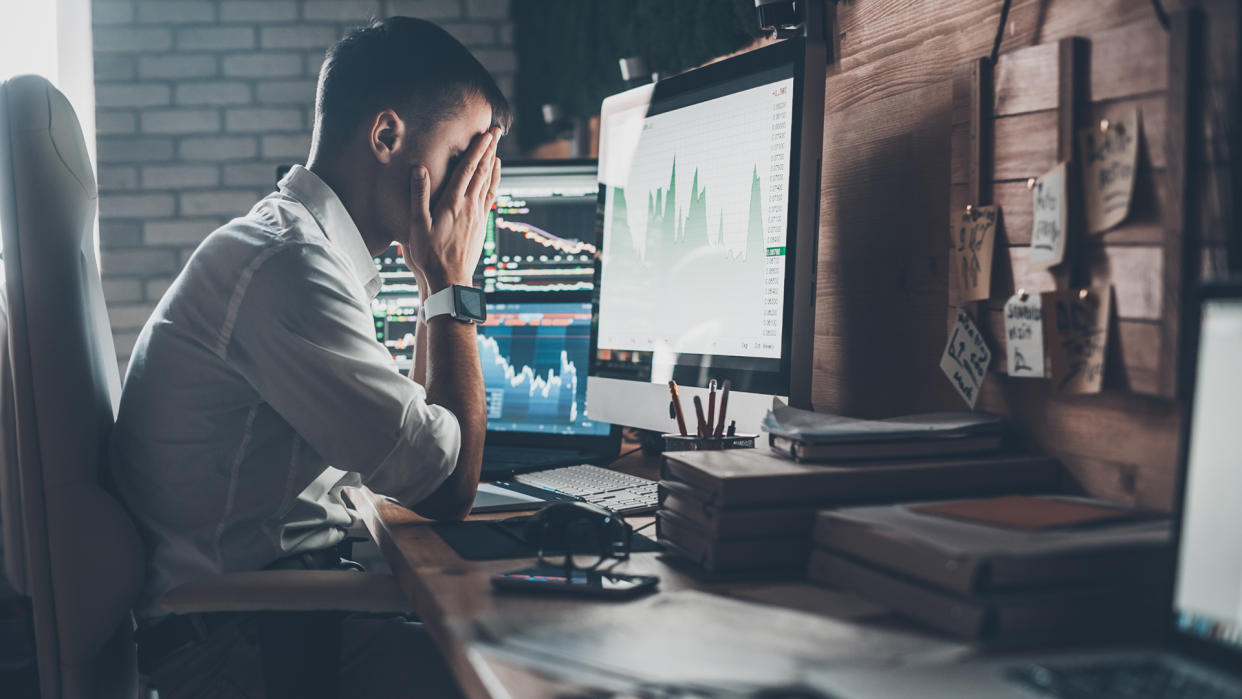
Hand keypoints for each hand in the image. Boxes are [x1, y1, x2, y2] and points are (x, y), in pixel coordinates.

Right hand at [404, 127, 501, 292]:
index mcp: (453, 202)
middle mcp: (469, 205)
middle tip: (496, 131)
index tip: (484, 133)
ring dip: (493, 163)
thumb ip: (418, 195)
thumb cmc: (429, 254)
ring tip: (497, 148)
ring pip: (489, 182)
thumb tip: (419, 169)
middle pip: (482, 171)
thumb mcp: (417, 225)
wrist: (450, 280)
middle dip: (489, 149)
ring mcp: (478, 215)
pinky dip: (494, 181)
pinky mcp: (481, 224)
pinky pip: (491, 196)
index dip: (476, 149)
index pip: (467, 169)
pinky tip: (495, 175)